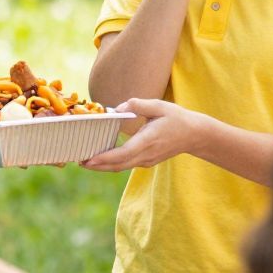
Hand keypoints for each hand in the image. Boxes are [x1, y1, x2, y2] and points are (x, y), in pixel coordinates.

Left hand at [80, 98, 202, 171]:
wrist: (194, 135)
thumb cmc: (176, 118)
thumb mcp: (159, 106)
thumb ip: (137, 105)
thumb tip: (115, 109)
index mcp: (148, 140)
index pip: (123, 153)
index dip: (104, 158)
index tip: (88, 159)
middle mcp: (146, 154)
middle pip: (117, 165)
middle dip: (97, 165)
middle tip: (78, 161)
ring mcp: (147, 160)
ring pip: (120, 167)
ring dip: (102, 166)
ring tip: (84, 162)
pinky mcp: (147, 161)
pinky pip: (126, 165)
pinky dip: (112, 164)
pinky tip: (101, 159)